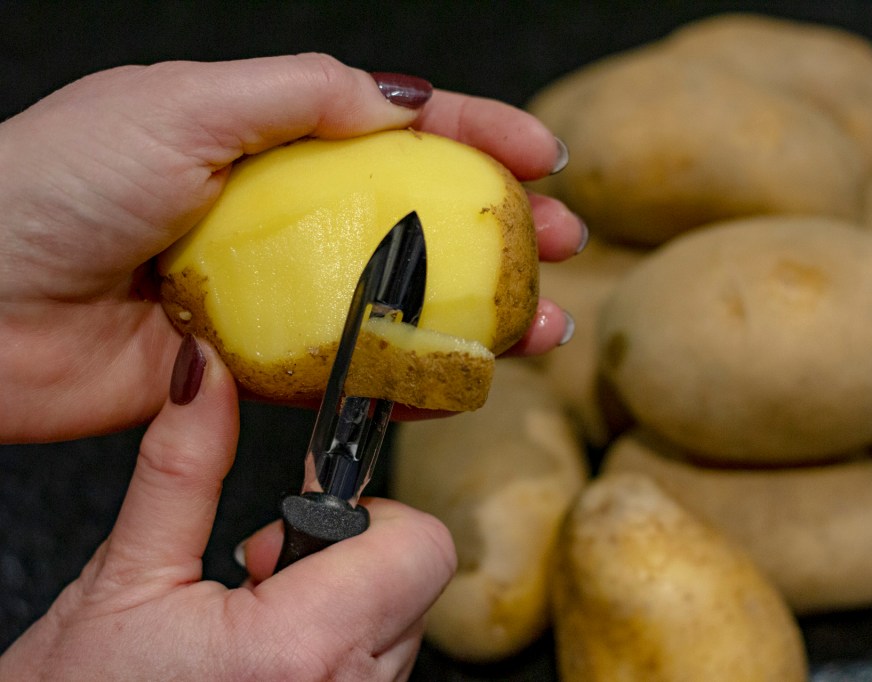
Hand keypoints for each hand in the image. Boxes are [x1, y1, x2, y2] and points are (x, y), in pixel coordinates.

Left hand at [0, 54, 583, 442]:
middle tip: (563, 246)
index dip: (476, 134)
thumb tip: (402, 101)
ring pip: (400, 300)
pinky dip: (409, 377)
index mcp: (266, 137)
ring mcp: (274, 291)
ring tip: (541, 327)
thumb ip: (296, 95)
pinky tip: (460, 381)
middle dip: (500, 231)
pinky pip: (349, 368)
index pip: (395, 126)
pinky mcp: (256, 364)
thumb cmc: (54, 186)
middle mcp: (281, 213)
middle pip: (417, 217)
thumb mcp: (178, 103)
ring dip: (478, 315)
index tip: (541, 157)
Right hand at [0, 336, 456, 680]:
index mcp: (301, 647)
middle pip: (414, 577)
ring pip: (399, 620)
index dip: (369, 512)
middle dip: (349, 553)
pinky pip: (375, 663)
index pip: (420, 545)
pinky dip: (336, 643)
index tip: (314, 504)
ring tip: (255, 618)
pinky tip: (268, 655)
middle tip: (263, 569)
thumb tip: (204, 377)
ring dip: (341, 600)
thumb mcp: (123, 578)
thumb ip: (182, 469)